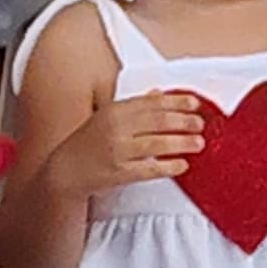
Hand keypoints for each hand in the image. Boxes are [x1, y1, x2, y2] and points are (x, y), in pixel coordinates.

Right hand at [53, 89, 205, 193]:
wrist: (65, 170)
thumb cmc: (89, 141)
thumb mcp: (108, 116)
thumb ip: (135, 105)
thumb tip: (160, 94)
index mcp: (115, 110)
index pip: (152, 103)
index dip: (177, 101)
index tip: (196, 102)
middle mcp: (116, 128)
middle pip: (158, 121)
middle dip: (184, 121)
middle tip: (201, 123)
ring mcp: (118, 151)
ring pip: (157, 144)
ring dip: (182, 143)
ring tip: (199, 143)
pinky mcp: (120, 173)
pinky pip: (150, 169)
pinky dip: (168, 166)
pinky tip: (182, 165)